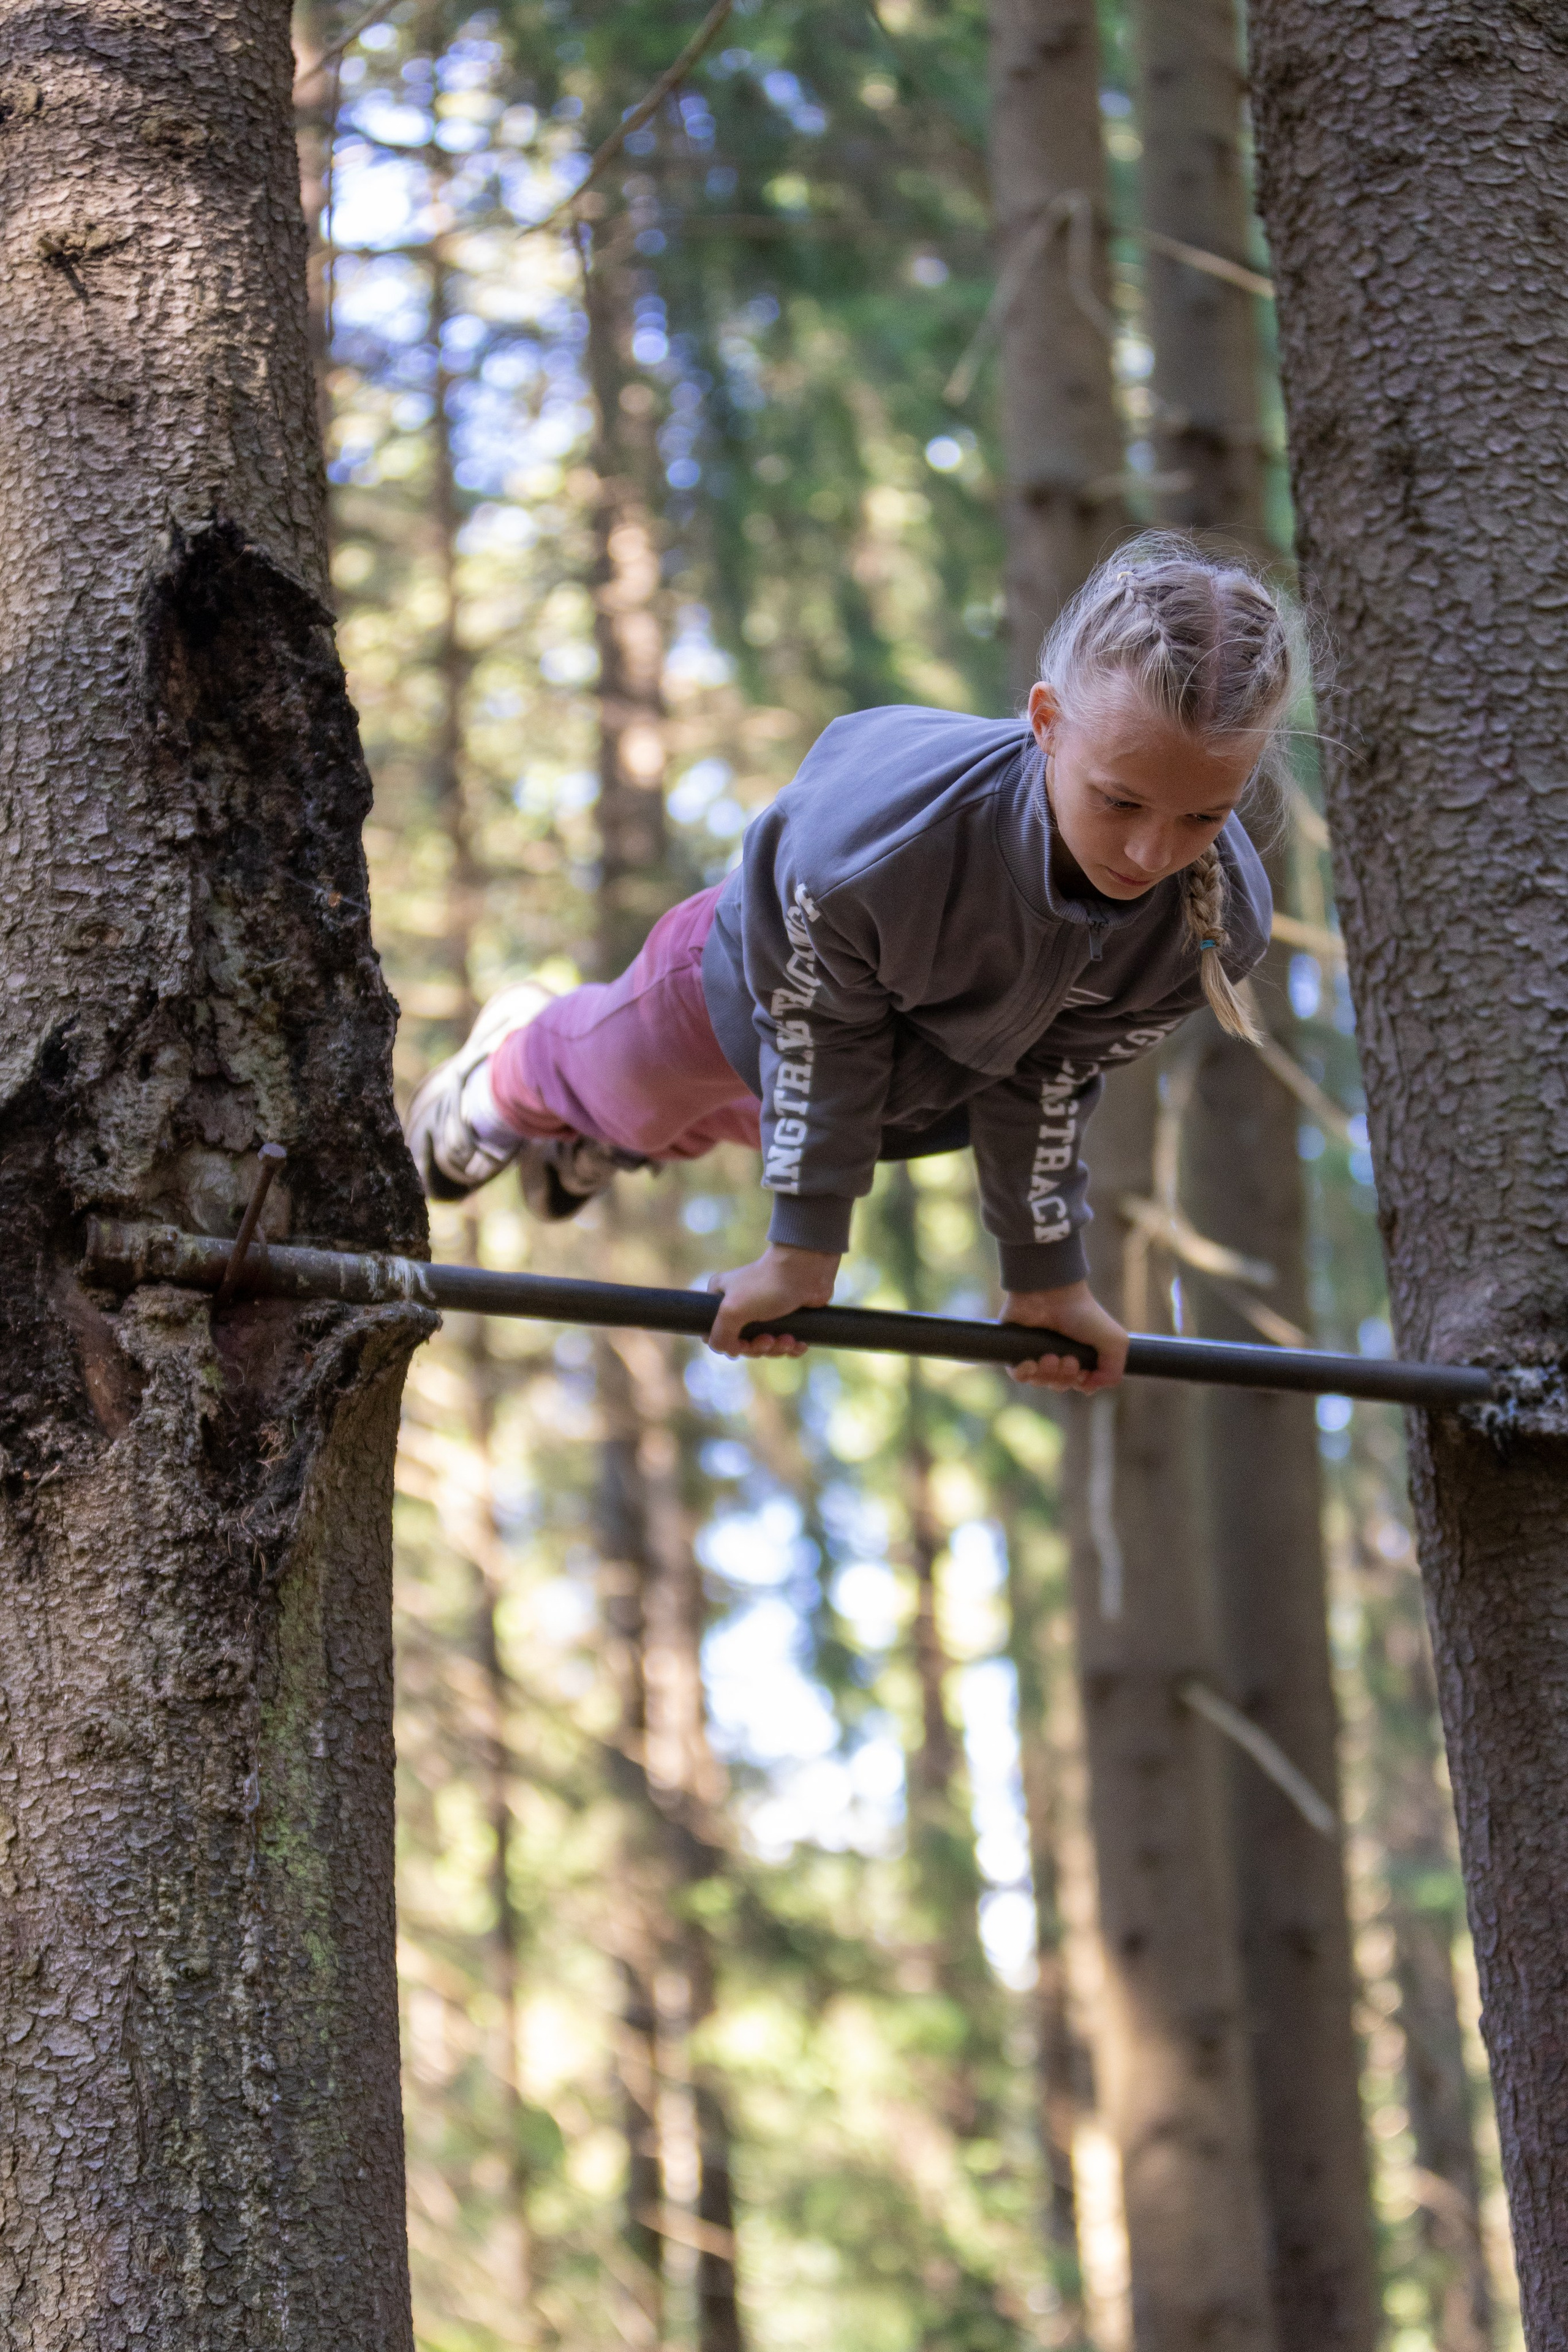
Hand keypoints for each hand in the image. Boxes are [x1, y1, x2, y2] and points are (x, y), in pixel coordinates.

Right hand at [707, 1243, 840, 1358]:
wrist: (806, 1270)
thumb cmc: (766, 1285)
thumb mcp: (732, 1310)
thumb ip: (720, 1335)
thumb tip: (730, 1351)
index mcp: (721, 1298)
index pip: (717, 1332)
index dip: (732, 1345)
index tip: (746, 1344)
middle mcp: (741, 1305)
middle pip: (744, 1343)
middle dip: (760, 1347)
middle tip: (770, 1340)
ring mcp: (765, 1312)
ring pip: (766, 1344)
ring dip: (778, 1348)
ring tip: (789, 1340)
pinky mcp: (787, 1317)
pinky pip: (786, 1343)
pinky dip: (792, 1347)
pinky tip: (799, 1344)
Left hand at [1000, 1279, 1127, 1392]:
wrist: (1054, 1293)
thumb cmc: (1084, 1314)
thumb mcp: (1115, 1342)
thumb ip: (1113, 1372)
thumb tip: (1089, 1389)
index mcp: (1078, 1354)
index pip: (1077, 1384)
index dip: (1080, 1383)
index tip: (1084, 1371)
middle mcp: (1056, 1354)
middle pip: (1058, 1385)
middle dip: (1065, 1378)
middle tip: (1068, 1359)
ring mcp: (1035, 1352)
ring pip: (1039, 1382)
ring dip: (1047, 1374)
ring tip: (1050, 1356)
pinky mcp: (1016, 1349)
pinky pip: (1017, 1376)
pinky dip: (1025, 1374)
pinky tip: (1031, 1362)